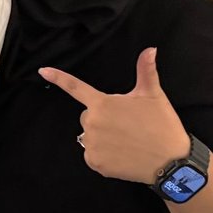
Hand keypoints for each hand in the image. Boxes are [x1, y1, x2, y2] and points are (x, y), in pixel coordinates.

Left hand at [39, 49, 190, 184]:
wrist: (170, 162)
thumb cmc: (161, 125)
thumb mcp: (153, 95)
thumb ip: (146, 70)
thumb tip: (150, 49)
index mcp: (102, 103)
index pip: (75, 88)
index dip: (58, 78)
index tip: (42, 70)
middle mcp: (92, 123)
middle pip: (88, 116)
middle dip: (102, 118)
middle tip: (126, 124)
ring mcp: (92, 145)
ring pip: (90, 136)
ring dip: (102, 137)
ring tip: (126, 141)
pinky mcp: (95, 163)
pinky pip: (92, 155)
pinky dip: (104, 156)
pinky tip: (122, 155)